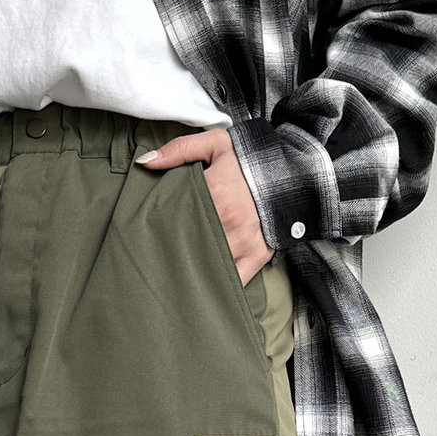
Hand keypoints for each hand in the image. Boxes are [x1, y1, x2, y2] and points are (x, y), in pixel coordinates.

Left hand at [136, 129, 273, 285]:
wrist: (291, 172)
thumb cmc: (248, 159)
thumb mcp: (215, 144)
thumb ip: (179, 150)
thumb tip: (146, 163)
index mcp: (215, 191)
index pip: (176, 215)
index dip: (161, 226)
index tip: (148, 234)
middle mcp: (228, 220)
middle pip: (189, 244)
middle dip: (172, 252)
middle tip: (157, 259)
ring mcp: (244, 241)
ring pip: (208, 265)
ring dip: (191, 272)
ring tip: (175, 277)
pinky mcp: (257, 256)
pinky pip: (233, 281)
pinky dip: (218, 287)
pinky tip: (203, 291)